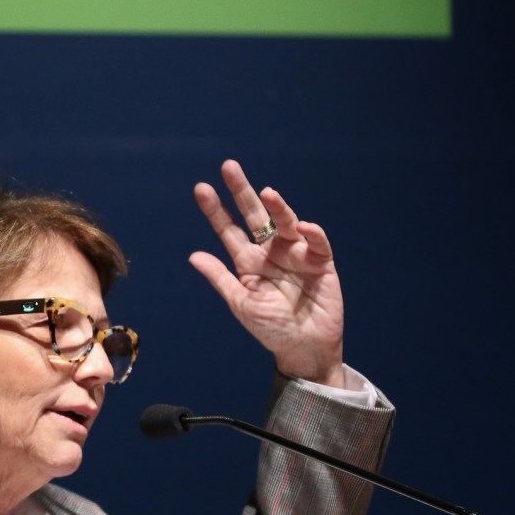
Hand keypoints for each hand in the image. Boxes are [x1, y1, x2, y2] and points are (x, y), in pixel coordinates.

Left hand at [189, 159, 344, 386]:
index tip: (201, 189)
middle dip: (242, 191)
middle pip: (254, 215)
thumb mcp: (242, 304)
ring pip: (285, 222)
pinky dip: (310, 233)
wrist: (304, 348)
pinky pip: (316, 242)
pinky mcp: (321, 261)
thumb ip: (221, 278)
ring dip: (277, 207)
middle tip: (228, 166)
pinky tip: (300, 227)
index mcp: (248, 261)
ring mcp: (296, 253)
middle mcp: (270, 251)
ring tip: (267, 193)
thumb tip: (193, 256)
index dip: (216, 210)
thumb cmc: (271, 329)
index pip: (228, 230)